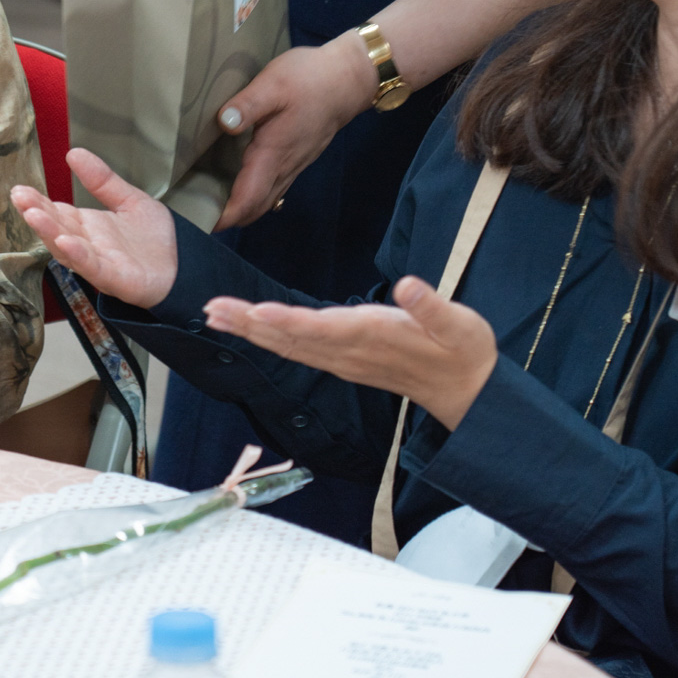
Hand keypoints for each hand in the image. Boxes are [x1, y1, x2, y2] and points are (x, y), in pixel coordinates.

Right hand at [11, 148, 178, 308]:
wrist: (185, 266)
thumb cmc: (155, 239)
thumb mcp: (128, 199)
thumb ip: (102, 180)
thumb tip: (73, 153)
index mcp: (87, 226)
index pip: (57, 212)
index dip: (38, 202)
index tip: (20, 189)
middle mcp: (87, 245)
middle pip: (56, 228)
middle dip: (36, 213)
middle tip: (19, 196)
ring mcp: (99, 263)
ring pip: (67, 249)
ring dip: (48, 232)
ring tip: (32, 214)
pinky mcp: (116, 279)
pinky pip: (93, 268)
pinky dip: (78, 256)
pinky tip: (65, 242)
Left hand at [203, 276, 497, 430]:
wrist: (465, 391)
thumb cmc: (463, 350)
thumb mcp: (459, 325)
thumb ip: (432, 307)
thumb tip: (409, 286)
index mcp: (373, 336)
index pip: (322, 329)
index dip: (288, 322)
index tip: (256, 314)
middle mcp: (349, 351)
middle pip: (291, 338)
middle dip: (250, 324)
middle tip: (212, 309)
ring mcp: (343, 359)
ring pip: (288, 346)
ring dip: (250, 330)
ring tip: (215, 315)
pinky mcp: (343, 360)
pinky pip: (297, 349)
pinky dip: (268, 337)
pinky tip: (249, 327)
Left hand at [213, 35, 376, 229]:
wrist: (348, 81)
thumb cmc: (310, 80)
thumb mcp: (273, 84)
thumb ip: (248, 105)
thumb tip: (224, 122)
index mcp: (273, 154)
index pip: (248, 199)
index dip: (225, 216)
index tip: (202, 220)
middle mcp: (284, 167)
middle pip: (256, 208)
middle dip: (229, 217)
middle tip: (200, 212)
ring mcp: (294, 165)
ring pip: (266, 200)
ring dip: (242, 207)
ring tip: (214, 201)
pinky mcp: (299, 158)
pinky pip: (275, 187)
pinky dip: (255, 194)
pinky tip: (241, 181)